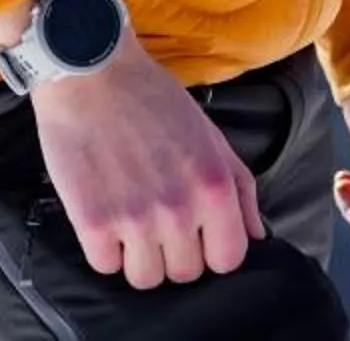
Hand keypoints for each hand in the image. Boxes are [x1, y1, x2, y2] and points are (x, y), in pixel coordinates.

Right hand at [26, 36, 264, 290]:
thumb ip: (241, 188)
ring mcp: (135, 220)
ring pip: (145, 278)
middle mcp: (180, 210)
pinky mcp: (93, 223)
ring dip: (138, 257)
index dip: (213, 251)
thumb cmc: (153, 99)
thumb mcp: (211, 136)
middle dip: (174, 252)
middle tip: (158, 221)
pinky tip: (104, 217)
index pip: (229, 260)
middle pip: (185, 274)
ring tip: (130, 222)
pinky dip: (104, 249)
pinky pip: (105, 267)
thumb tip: (257, 235)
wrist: (92, 72)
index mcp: (215, 188)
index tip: (199, 236)